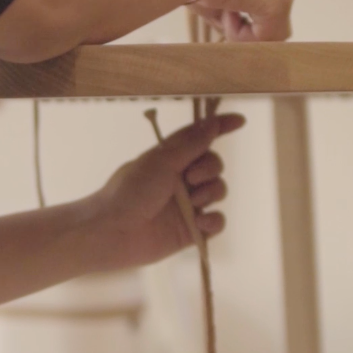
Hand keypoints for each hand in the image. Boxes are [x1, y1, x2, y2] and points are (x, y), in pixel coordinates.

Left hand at [88, 113, 244, 270]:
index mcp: (171, 159)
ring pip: (218, 192)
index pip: (201, 138)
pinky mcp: (191, 231)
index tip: (240, 121)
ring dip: (211, 193)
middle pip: (215, 166)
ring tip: (192, 202)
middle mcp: (181, 180)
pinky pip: (217, 222)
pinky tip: (200, 222)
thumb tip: (212, 122)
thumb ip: (190, 143)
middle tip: (192, 177)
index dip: (220, 127)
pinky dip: (213, 221)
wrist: (113, 231)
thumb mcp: (161, 161)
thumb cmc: (130, 191)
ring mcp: (188, 206)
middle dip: (210, 169)